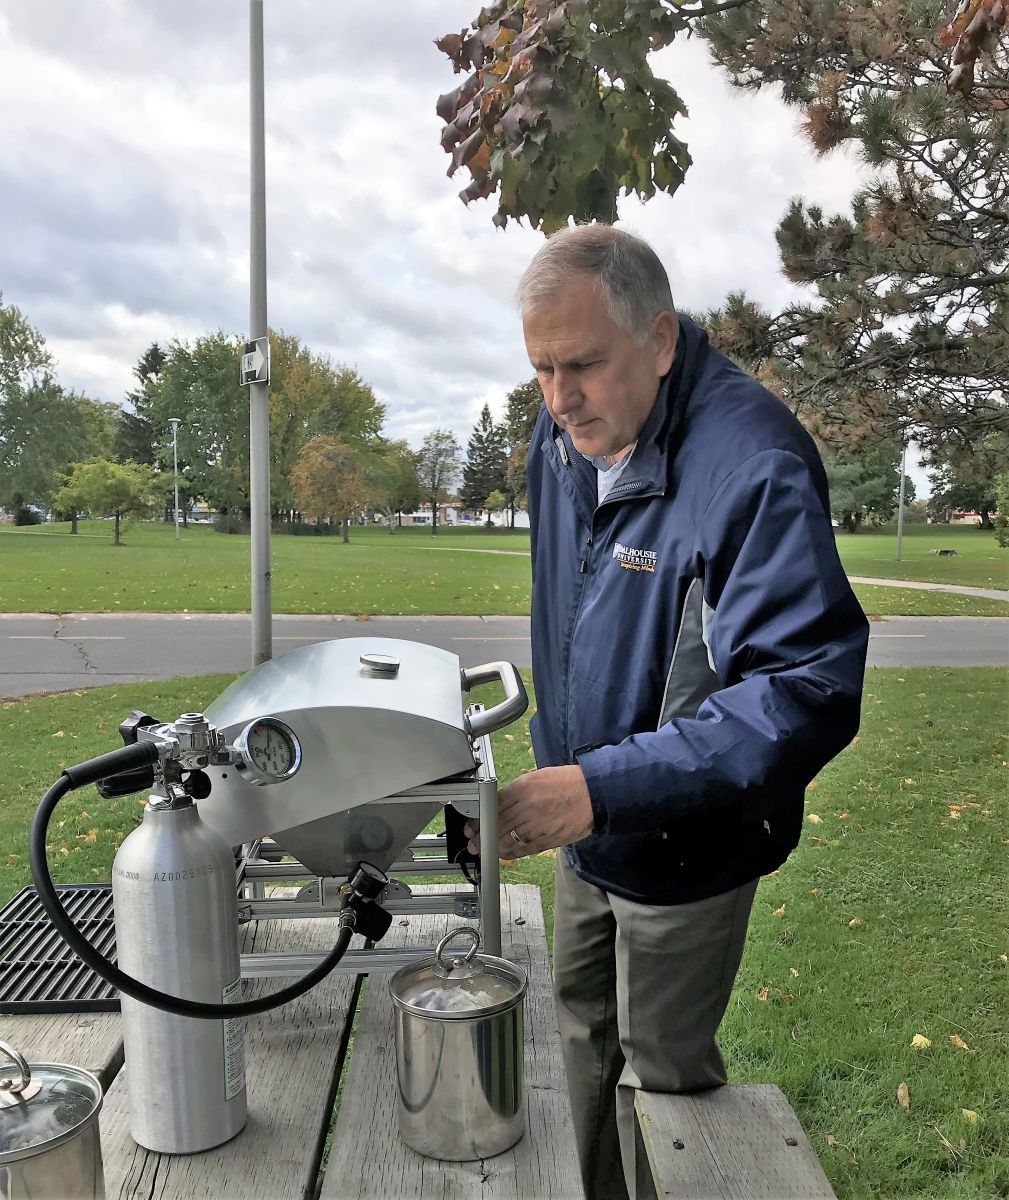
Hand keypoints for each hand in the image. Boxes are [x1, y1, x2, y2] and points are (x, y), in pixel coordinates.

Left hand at [464, 766, 593, 860]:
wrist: (593, 795)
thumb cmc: (568, 783)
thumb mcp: (536, 777)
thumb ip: (516, 792)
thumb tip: (499, 805)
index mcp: (522, 788)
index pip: (492, 806)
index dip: (479, 819)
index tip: (473, 825)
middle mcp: (526, 807)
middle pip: (496, 825)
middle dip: (481, 836)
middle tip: (473, 841)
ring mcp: (535, 825)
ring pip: (506, 840)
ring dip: (492, 847)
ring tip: (483, 850)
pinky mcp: (545, 840)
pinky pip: (522, 850)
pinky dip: (510, 853)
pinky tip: (503, 853)